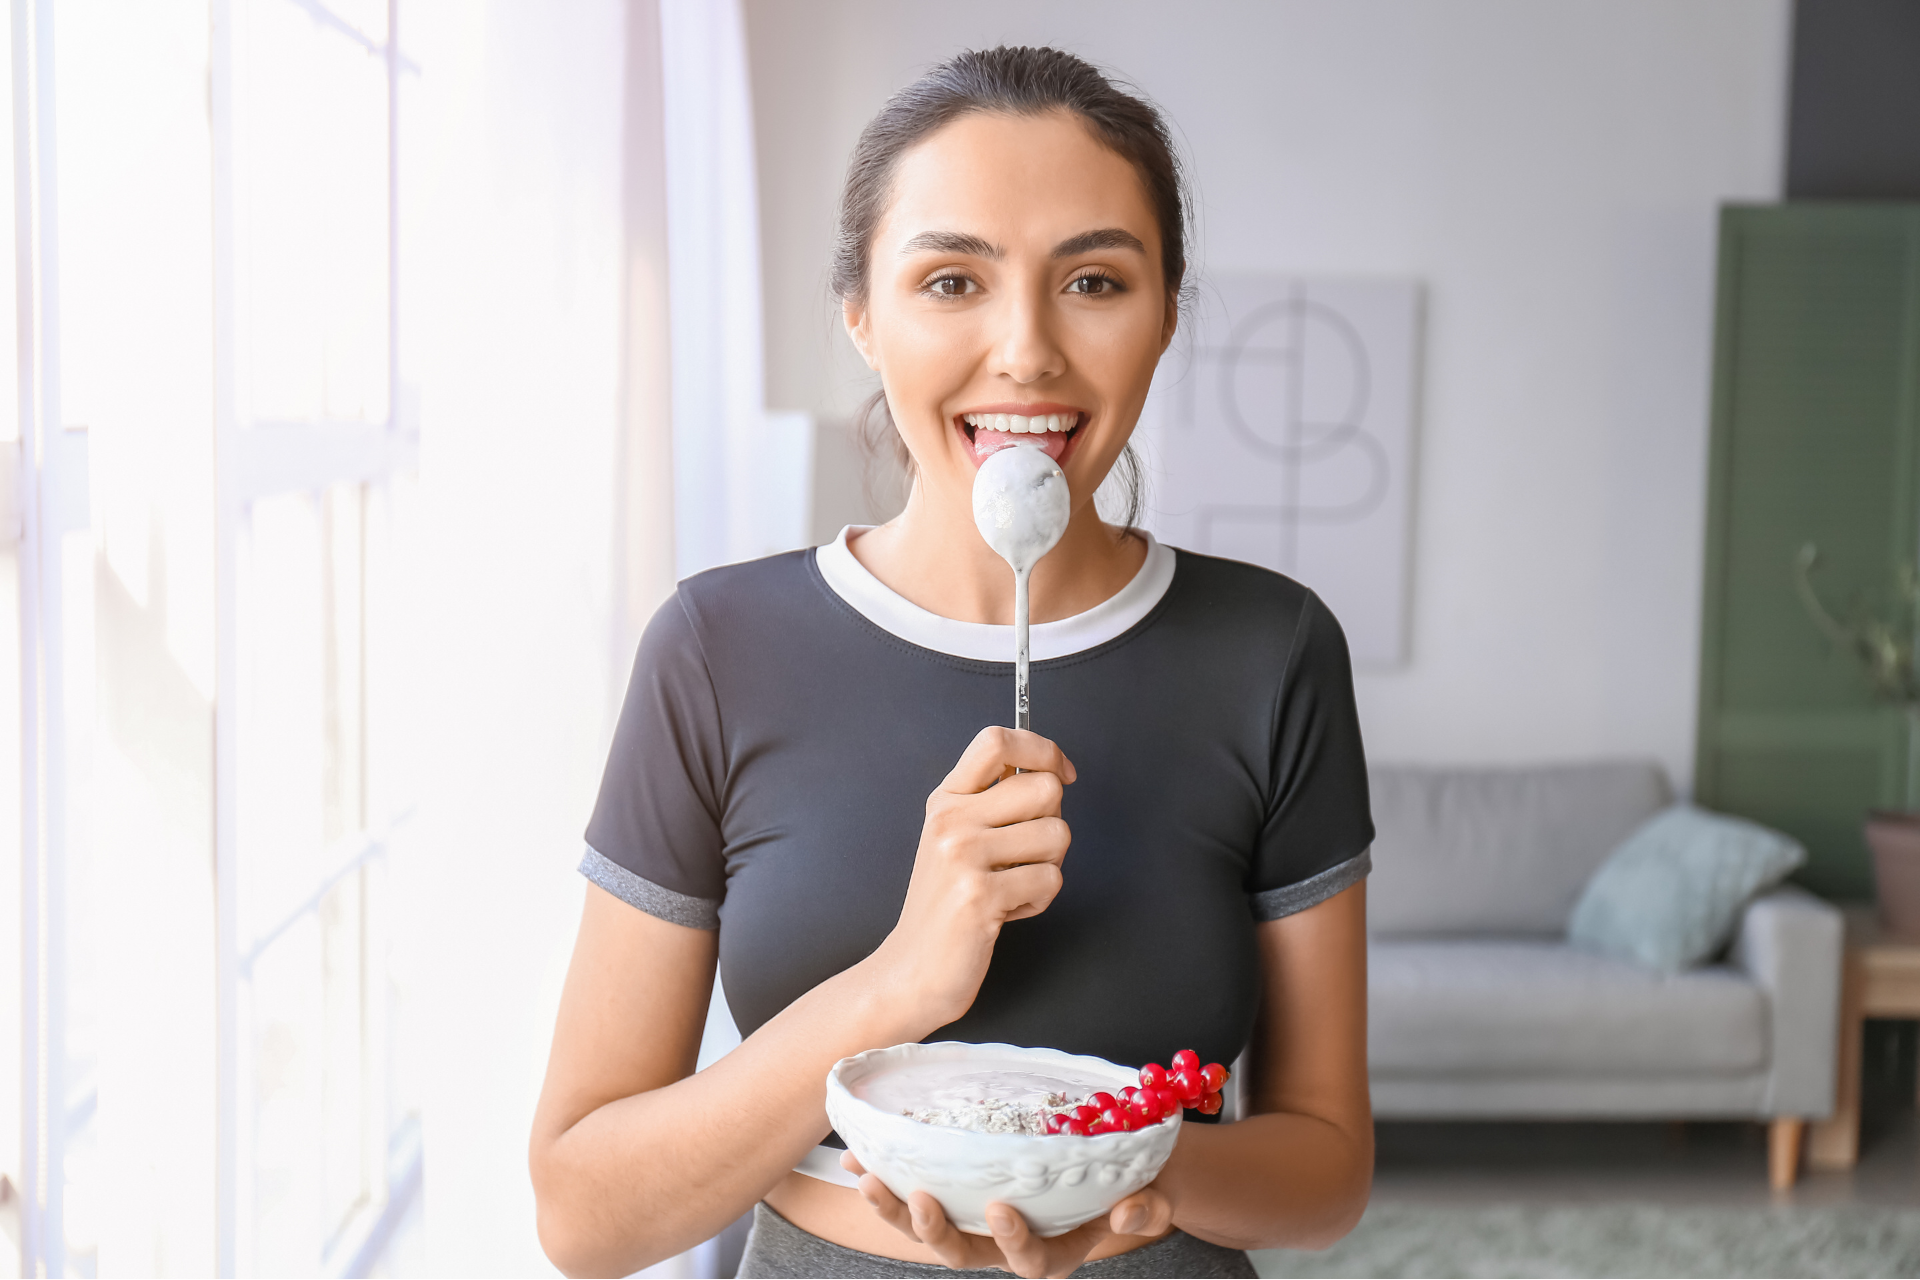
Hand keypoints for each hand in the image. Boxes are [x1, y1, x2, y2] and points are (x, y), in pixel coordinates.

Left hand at [841, 1151, 1173, 1278]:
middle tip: (918, 1198)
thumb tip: (1128, 1213)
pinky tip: (859, 1158)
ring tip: (868, 1178)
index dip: (1013, 1242)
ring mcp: (979, 1220)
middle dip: (933, 1231)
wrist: (1123, 1167)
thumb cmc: (1139, 1183)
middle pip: (962, 1253)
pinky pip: (920, 1192)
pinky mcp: (962, 1194)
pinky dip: (889, 1177)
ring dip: (895, 1207)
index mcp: (1055, 1251)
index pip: (1029, 1261)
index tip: (1001, 1208)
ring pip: (931, 1228)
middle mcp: (1008, 1242)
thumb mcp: (1154, 1194)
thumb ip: (1145, 1207)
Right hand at [864, 726, 1075, 1028]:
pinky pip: (1050, 879)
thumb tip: (1051, 770)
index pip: (997, 740)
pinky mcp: (979, 895)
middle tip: (1026, 855)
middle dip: (1053, 823)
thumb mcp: (955, 838)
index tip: (1063, 773)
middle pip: (1044, 788)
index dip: (1043, 749)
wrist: (911, 970)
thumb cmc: (945, 906)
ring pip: (1056, 834)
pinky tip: (1006, 911)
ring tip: (1011, 887)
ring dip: (1047, 868)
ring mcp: (962, 856)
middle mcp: (950, 820)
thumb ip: (992, 801)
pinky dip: (1038, 901)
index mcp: (946, 799)